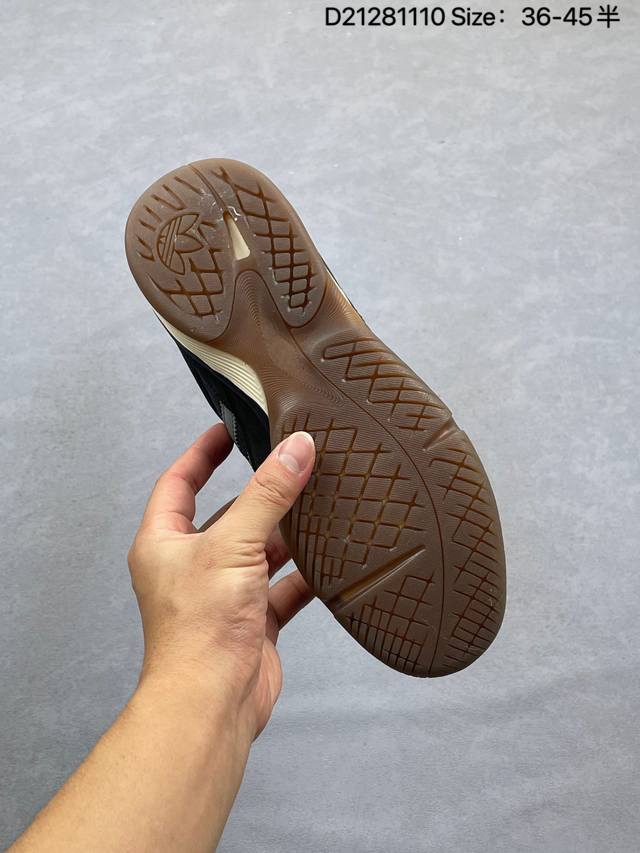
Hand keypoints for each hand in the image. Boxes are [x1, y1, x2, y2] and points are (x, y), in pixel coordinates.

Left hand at [128, 424, 315, 739]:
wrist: (212, 704)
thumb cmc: (200, 629)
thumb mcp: (233, 546)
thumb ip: (268, 495)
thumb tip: (296, 447)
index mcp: (165, 543)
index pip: (179, 482)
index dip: (202, 453)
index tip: (228, 427)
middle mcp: (191, 566)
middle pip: (229, 516)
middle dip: (260, 494)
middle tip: (291, 464)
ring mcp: (223, 594)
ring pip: (259, 551)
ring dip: (287, 535)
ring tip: (319, 504)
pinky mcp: (252, 621)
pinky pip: (283, 588)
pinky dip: (305, 575)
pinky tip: (331, 560)